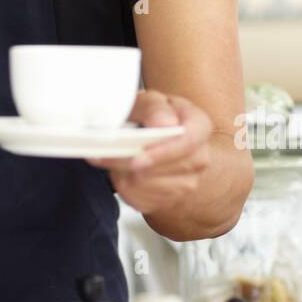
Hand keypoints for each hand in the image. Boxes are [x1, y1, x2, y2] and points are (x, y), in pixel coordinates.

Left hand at [87, 89, 213, 218]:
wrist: (160, 141)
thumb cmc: (154, 117)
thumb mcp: (150, 101)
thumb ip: (153, 107)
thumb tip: (162, 123)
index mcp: (199, 126)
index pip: (186, 142)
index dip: (160, 152)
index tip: (136, 158)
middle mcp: (199, 157)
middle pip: (161, 168)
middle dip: (129, 162)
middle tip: (102, 154)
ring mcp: (188, 182)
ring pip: (146, 184)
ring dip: (123, 173)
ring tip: (112, 157)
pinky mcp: (170, 200)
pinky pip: (141, 199)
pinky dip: (124, 186)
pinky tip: (121, 171)